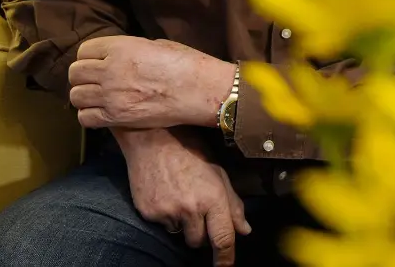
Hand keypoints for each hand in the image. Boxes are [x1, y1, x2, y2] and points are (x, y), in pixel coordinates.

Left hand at [68, 35, 234, 128]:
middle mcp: (109, 69)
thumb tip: (120, 56)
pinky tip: (102, 112)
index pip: (84, 50)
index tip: (98, 62)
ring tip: (97, 97)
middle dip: (83, 76)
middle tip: (95, 81)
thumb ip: (131, 50)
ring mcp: (110, 95)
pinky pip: (85, 117)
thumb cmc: (185, 64)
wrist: (199, 90)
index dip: (90, 57)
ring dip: (84, 96)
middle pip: (75, 73)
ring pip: (76, 96)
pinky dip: (90, 115)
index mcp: (121, 47)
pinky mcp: (116, 117)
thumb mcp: (156, 45)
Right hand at [115, 127, 251, 266]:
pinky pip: (164, 226)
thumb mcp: (219, 173)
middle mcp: (191, 208)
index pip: (223, 238)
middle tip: (201, 214)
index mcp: (213, 197)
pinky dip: (169, 218)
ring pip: (182, 235)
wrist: (153, 140)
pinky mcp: (150, 213)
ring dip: (187, 226)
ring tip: (184, 200)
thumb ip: (233, 204)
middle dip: (204, 235)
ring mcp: (169, 212)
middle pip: (200, 242)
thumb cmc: (190, 150)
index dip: (226, 257)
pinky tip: (169, 195)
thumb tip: (244, 229)